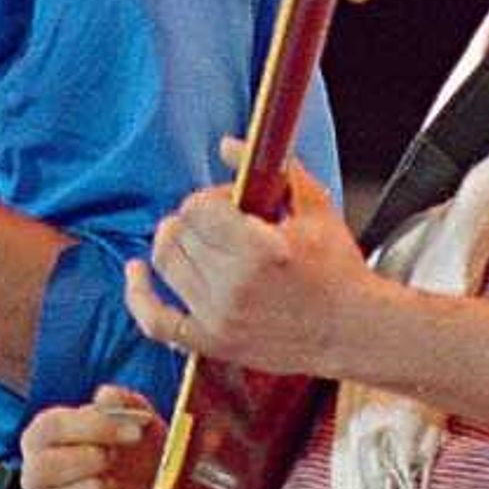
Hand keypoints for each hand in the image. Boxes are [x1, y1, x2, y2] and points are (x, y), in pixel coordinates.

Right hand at [20, 385, 163, 488]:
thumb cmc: (139, 453)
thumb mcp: (139, 420)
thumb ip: (124, 401)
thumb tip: (106, 395)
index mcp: (47, 438)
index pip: (50, 428)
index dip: (94, 427)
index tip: (135, 431)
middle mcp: (38, 476)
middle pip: (39, 468)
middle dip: (87, 461)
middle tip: (117, 459)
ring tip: (115, 487)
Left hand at [125, 146, 380, 377]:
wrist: (353, 330)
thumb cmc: (339, 268)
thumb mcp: (316, 208)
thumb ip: (274, 170)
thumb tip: (226, 144)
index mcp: (259, 249)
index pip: (198, 207)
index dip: (209, 198)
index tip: (229, 205)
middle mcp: (234, 285)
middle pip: (178, 234)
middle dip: (193, 220)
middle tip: (216, 224)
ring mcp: (220, 318)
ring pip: (165, 265)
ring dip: (172, 245)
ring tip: (192, 240)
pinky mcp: (213, 343)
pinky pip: (155, 321)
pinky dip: (138, 296)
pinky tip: (136, 273)